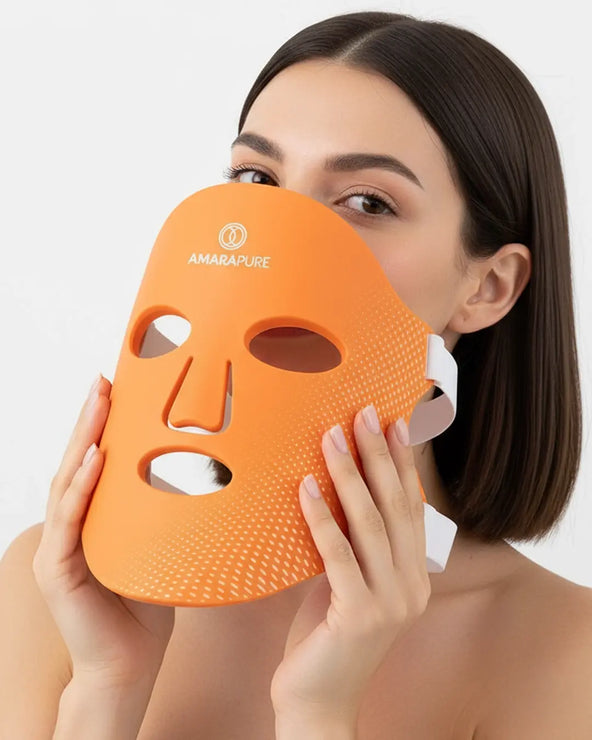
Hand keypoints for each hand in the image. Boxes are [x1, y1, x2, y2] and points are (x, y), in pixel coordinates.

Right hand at [32, 375, 174, 688]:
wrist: (130, 663)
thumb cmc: (149, 603)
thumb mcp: (162, 545)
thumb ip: (167, 513)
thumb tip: (206, 473)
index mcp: (93, 519)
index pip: (94, 462)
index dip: (102, 424)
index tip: (116, 385)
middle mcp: (71, 527)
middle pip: (77, 462)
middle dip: (90, 419)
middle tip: (104, 381)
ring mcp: (60, 548)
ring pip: (68, 483)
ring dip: (83, 440)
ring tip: (99, 404)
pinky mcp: (58, 571)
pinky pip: (71, 522)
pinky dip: (82, 488)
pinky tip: (95, 460)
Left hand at [270, 407, 430, 722]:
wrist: (318, 701)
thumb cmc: (326, 634)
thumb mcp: (347, 578)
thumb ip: (352, 541)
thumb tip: (333, 484)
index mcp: (414, 574)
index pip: (411, 506)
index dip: (403, 462)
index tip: (393, 422)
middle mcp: (411, 585)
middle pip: (396, 506)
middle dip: (379, 454)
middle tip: (364, 413)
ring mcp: (390, 602)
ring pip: (370, 523)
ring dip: (349, 475)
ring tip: (332, 436)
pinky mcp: (360, 616)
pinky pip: (338, 555)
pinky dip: (321, 517)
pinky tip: (305, 486)